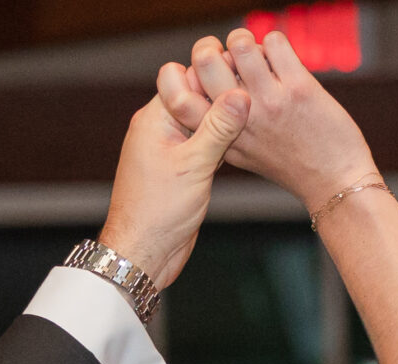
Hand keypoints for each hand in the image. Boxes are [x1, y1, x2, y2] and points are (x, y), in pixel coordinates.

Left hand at [94, 74, 251, 289]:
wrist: (142, 252)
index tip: (243, 80)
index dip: (215, 77)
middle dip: (223, 99)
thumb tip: (240, 95)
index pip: (186, 80)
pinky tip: (241, 146)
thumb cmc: (157, 212)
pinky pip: (202, 144)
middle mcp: (158, 129)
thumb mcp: (194, 165)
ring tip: (255, 121)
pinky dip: (220, 143)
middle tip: (255, 99)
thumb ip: (218, 129)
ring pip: (202, 123)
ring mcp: (168, 149)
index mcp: (154, 118)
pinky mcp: (179, 168)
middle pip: (196, 99)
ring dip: (225, 123)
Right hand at [157, 29, 377, 211]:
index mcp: (221, 137)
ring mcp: (270, 102)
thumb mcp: (245, 154)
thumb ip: (223, 124)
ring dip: (246, 40)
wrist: (334, 183)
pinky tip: (283, 60)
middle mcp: (241, 119)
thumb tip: (215, 75)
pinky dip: (276, 42)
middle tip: (229, 55)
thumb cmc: (292, 165)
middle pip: (204, 61)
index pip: (179, 96)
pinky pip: (275, 43)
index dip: (188, 75)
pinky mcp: (299, 89)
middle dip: (212, 46)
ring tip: (258, 53)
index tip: (208, 80)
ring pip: (240, 44)